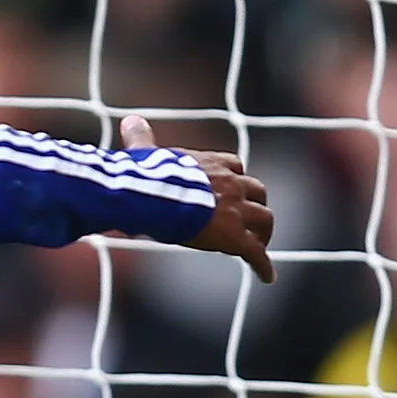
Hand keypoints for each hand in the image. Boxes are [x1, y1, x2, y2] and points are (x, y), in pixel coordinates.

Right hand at [118, 112, 273, 284]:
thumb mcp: (144, 153)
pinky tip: (267, 277)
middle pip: (257, 191)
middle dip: (255, 205)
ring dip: (264, 232)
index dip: (235, 180)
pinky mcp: (235, 236)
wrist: (152, 197)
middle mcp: (231, 183)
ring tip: (260, 247)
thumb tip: (130, 120)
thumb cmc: (145, 177)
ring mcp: (236, 209)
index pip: (235, 166)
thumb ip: (141, 139)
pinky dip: (263, 265)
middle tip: (250, 221)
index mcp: (212, 164)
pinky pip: (255, 251)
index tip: (232, 191)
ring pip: (264, 219)